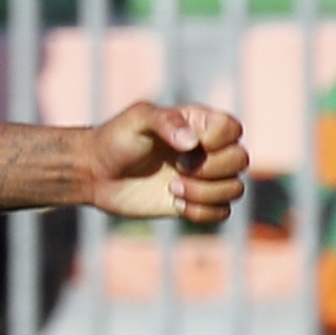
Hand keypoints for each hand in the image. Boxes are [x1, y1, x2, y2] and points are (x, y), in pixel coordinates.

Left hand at [85, 102, 247, 223]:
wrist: (95, 173)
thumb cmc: (115, 139)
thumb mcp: (137, 121)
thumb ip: (165, 122)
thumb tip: (193, 142)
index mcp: (198, 124)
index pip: (233, 129)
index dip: (217, 140)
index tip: (185, 145)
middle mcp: (206, 150)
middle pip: (240, 160)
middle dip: (211, 169)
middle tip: (178, 168)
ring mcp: (203, 177)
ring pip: (235, 189)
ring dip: (205, 193)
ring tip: (172, 187)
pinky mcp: (195, 202)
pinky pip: (222, 213)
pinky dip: (201, 212)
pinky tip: (175, 203)